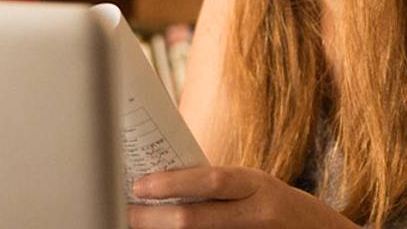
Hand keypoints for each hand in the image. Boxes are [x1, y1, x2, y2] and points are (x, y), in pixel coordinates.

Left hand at [127, 166, 356, 228]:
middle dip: (154, 219)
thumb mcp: (256, 188)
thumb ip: (219, 188)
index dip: (171, 185)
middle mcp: (259, 213)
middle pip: (196, 220)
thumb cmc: (281, 210)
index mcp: (256, 185)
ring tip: (138, 227)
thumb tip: (164, 184)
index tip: (138, 185)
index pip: (209, 181)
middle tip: (125, 214)